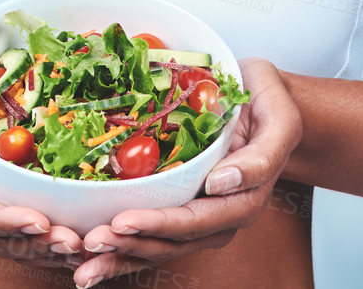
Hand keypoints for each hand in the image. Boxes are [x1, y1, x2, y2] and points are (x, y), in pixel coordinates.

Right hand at [0, 35, 87, 271]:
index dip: (5, 222)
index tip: (39, 222)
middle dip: (33, 241)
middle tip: (71, 242)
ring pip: (11, 235)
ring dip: (43, 244)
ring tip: (77, 244)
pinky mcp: (1, 183)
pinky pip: (23, 215)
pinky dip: (46, 231)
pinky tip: (75, 233)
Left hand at [70, 56, 304, 287]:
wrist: (268, 100)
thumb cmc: (273, 105)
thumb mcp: (279, 122)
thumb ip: (259, 158)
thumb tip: (221, 184)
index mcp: (243, 200)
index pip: (194, 220)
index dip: (157, 224)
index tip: (122, 222)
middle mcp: (220, 216)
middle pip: (171, 242)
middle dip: (129, 245)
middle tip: (90, 243)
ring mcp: (201, 215)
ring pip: (159, 246)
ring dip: (121, 255)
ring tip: (84, 260)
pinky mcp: (185, 204)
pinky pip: (154, 232)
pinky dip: (125, 245)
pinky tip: (94, 253)